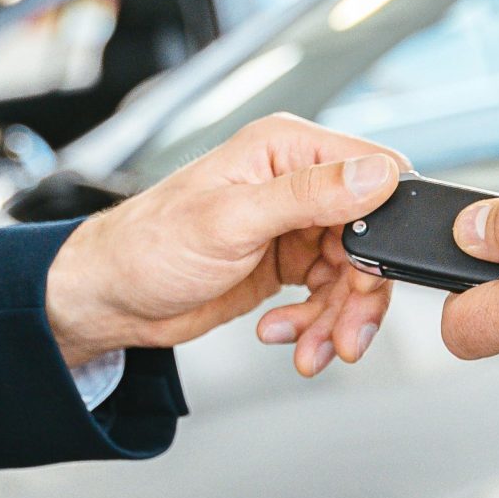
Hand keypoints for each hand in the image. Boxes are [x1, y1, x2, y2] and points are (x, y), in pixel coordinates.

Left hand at [44, 114, 407, 375]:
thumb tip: (374, 177)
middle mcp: (296, 182)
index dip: (386, 223)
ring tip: (312, 348)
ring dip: (337, 319)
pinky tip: (281, 332)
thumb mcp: (232, 220)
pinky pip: (328, 296)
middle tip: (346, 334)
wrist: (113, 299)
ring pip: (353, 275)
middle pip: (371, 235)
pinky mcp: (287, 263)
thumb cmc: (149, 246)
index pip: (374, 170)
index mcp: (286, 149)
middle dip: (361, 293)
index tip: (375, 271)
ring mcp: (294, 225)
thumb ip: (308, 196)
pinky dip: (314, 324)